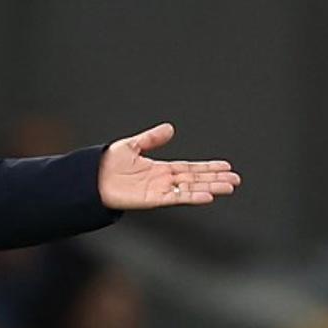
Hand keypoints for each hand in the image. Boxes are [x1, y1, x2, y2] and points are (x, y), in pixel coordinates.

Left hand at [98, 122, 239, 208]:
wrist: (91, 178)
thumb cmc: (107, 164)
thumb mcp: (132, 145)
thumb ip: (152, 138)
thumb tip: (171, 128)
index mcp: (160, 169)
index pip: (190, 167)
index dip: (208, 167)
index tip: (226, 166)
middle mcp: (163, 181)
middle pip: (195, 179)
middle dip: (215, 179)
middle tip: (236, 179)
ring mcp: (159, 191)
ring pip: (190, 188)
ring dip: (210, 187)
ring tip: (230, 187)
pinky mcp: (152, 199)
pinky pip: (176, 198)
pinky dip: (192, 196)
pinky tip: (207, 196)